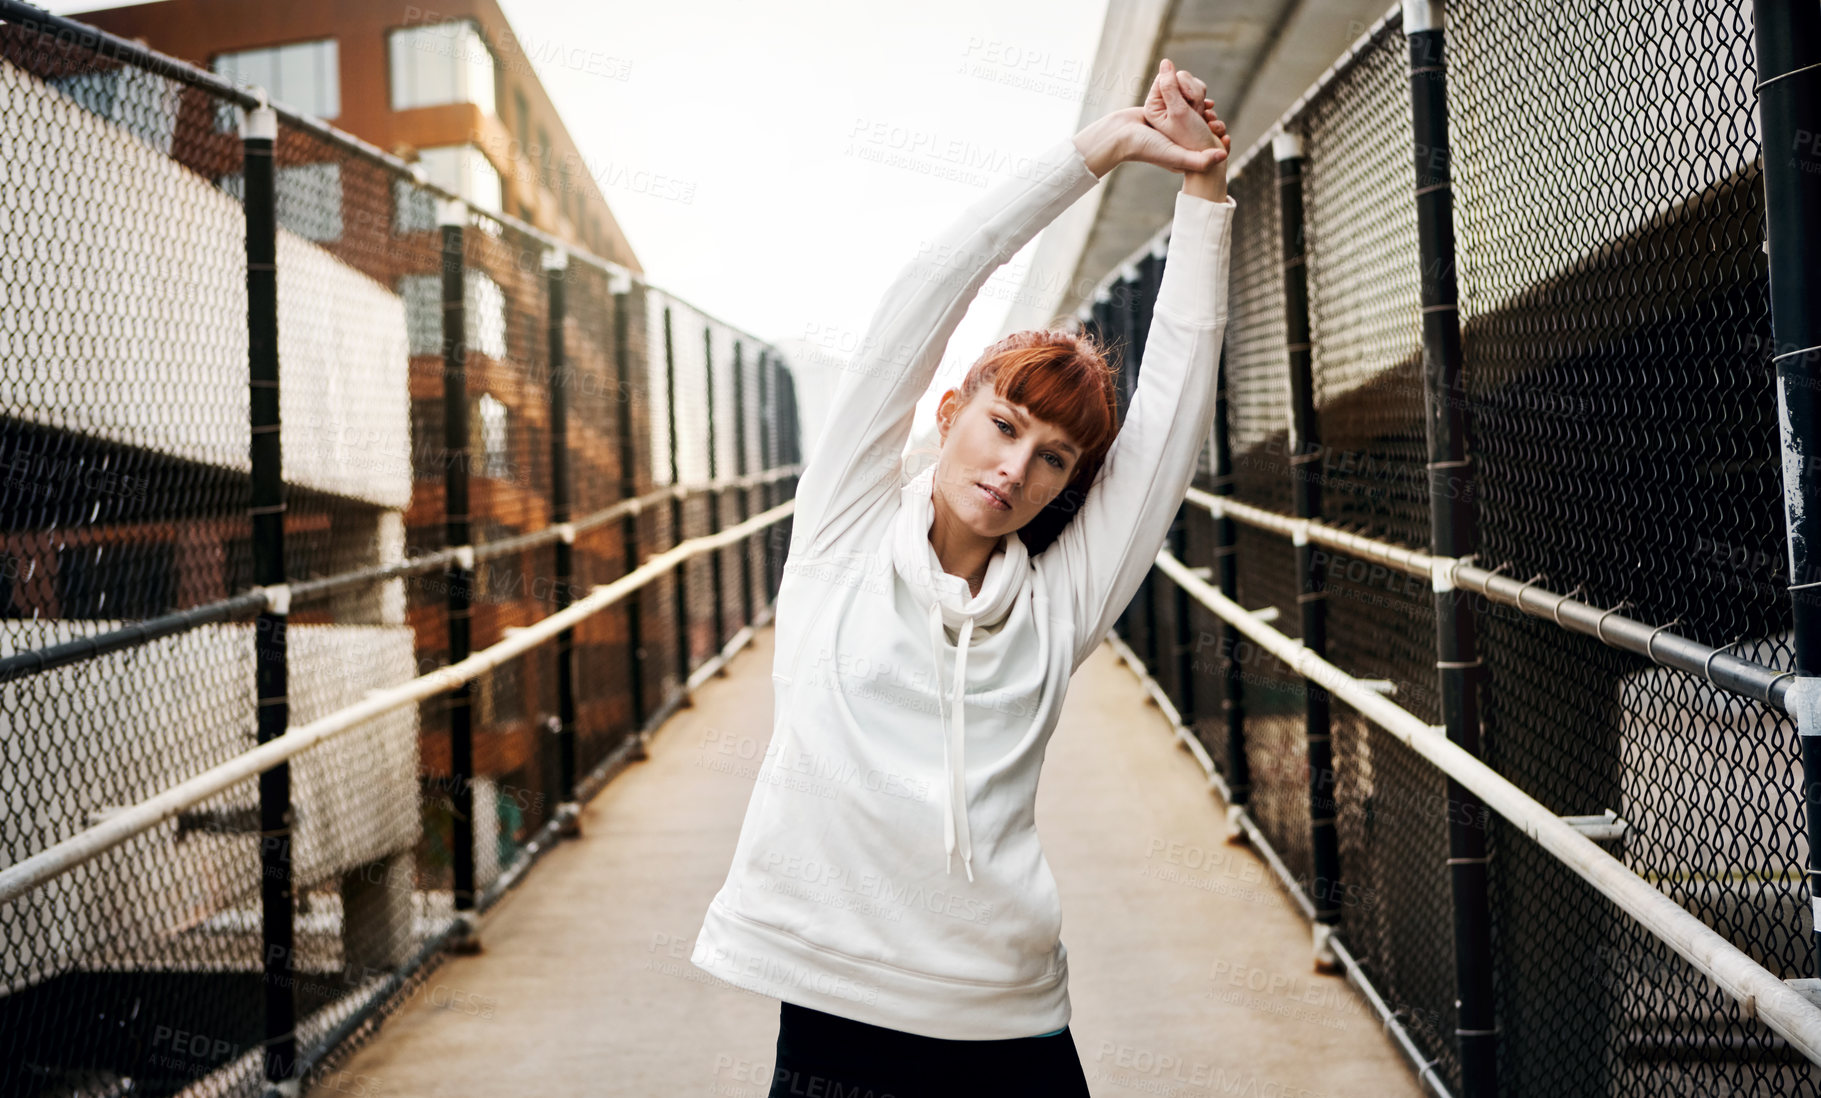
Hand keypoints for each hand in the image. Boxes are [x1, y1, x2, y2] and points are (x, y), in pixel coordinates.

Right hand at [1071, 58, 1229, 177]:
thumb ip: (1200, 161)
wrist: (1118, 135)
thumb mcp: (1177, 156)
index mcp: (1185, 151)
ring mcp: (1169, 121)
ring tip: (1191, 96)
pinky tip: (1178, 88)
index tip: (1213, 122)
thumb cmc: (1146, 148)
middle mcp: (1178, 136)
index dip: (1215, 129)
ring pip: (1191, 104)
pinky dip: (1178, 88)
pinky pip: (1176, 94)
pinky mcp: (1160, 107)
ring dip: (1193, 95)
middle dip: (1205, 110)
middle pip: (1202, 119)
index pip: (1209, 139)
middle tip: (1204, 108)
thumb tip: (1224, 156)